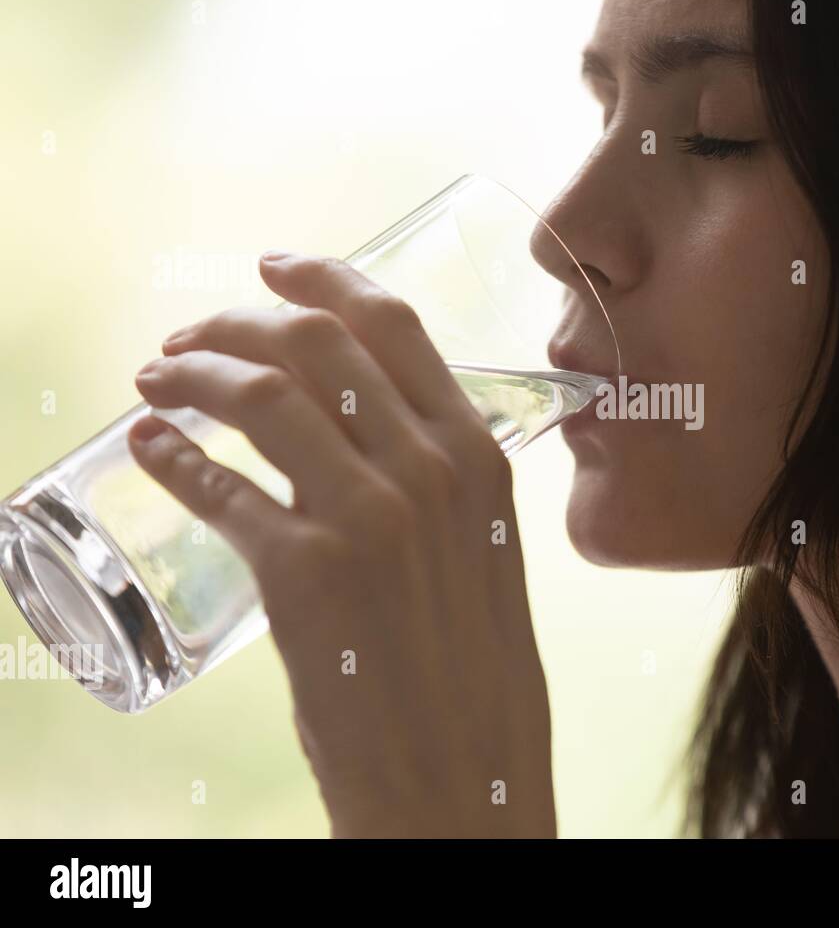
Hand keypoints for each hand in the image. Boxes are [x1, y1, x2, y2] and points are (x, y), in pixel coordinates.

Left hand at [128, 252, 555, 837]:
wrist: (464, 775)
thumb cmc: (475, 672)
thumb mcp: (485, 550)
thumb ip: (443, 482)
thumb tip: (372, 433)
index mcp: (480, 455)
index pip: (394, 325)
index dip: (323, 278)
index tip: (273, 267)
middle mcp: (430, 469)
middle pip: (316, 342)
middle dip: (237, 321)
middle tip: (191, 336)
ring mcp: (368, 518)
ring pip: (262, 395)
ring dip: (193, 373)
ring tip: (156, 379)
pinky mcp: (304, 574)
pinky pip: (220, 488)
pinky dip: (173, 455)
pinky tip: (150, 447)